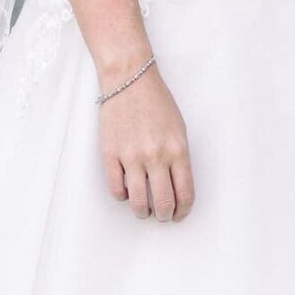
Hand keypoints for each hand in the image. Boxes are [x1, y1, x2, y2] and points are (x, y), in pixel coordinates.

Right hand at [98, 66, 194, 221]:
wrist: (129, 78)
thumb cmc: (157, 102)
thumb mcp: (179, 129)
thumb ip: (179, 158)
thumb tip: (176, 188)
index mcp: (177, 149)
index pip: (185, 194)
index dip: (183, 211)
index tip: (180, 214)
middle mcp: (156, 156)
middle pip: (164, 204)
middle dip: (165, 216)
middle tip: (163, 215)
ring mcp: (131, 156)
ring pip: (139, 203)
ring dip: (143, 212)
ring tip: (145, 209)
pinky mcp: (110, 154)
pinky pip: (116, 190)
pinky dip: (123, 196)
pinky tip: (127, 190)